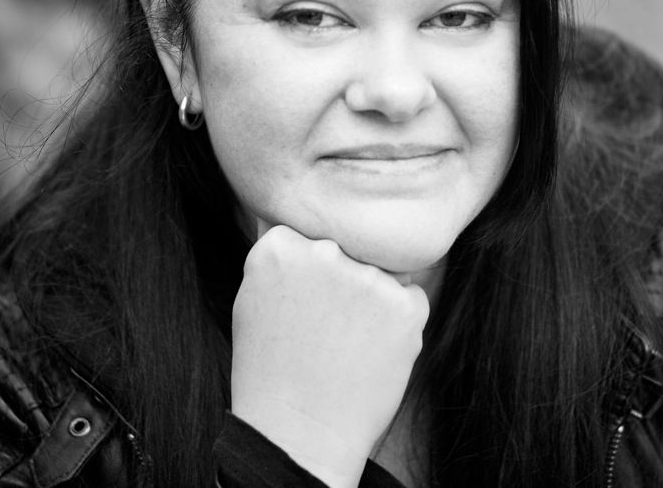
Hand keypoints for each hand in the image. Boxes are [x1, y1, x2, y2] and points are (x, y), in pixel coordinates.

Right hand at [230, 224, 428, 487]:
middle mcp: (324, 253)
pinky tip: (369, 352)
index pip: (306, 234)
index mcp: (279, 247)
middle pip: (347, 248)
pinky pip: (409, 298)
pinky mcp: (406, 305)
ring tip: (346, 345)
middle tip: (325, 328)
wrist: (300, 434)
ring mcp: (368, 277)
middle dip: (342, 280)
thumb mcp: (253, 301)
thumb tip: (301, 227)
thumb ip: (279, 258)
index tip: (300, 303)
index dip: (308, 271)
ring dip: (371, 298)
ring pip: (380, 272)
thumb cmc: (271, 372)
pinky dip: (397, 322)